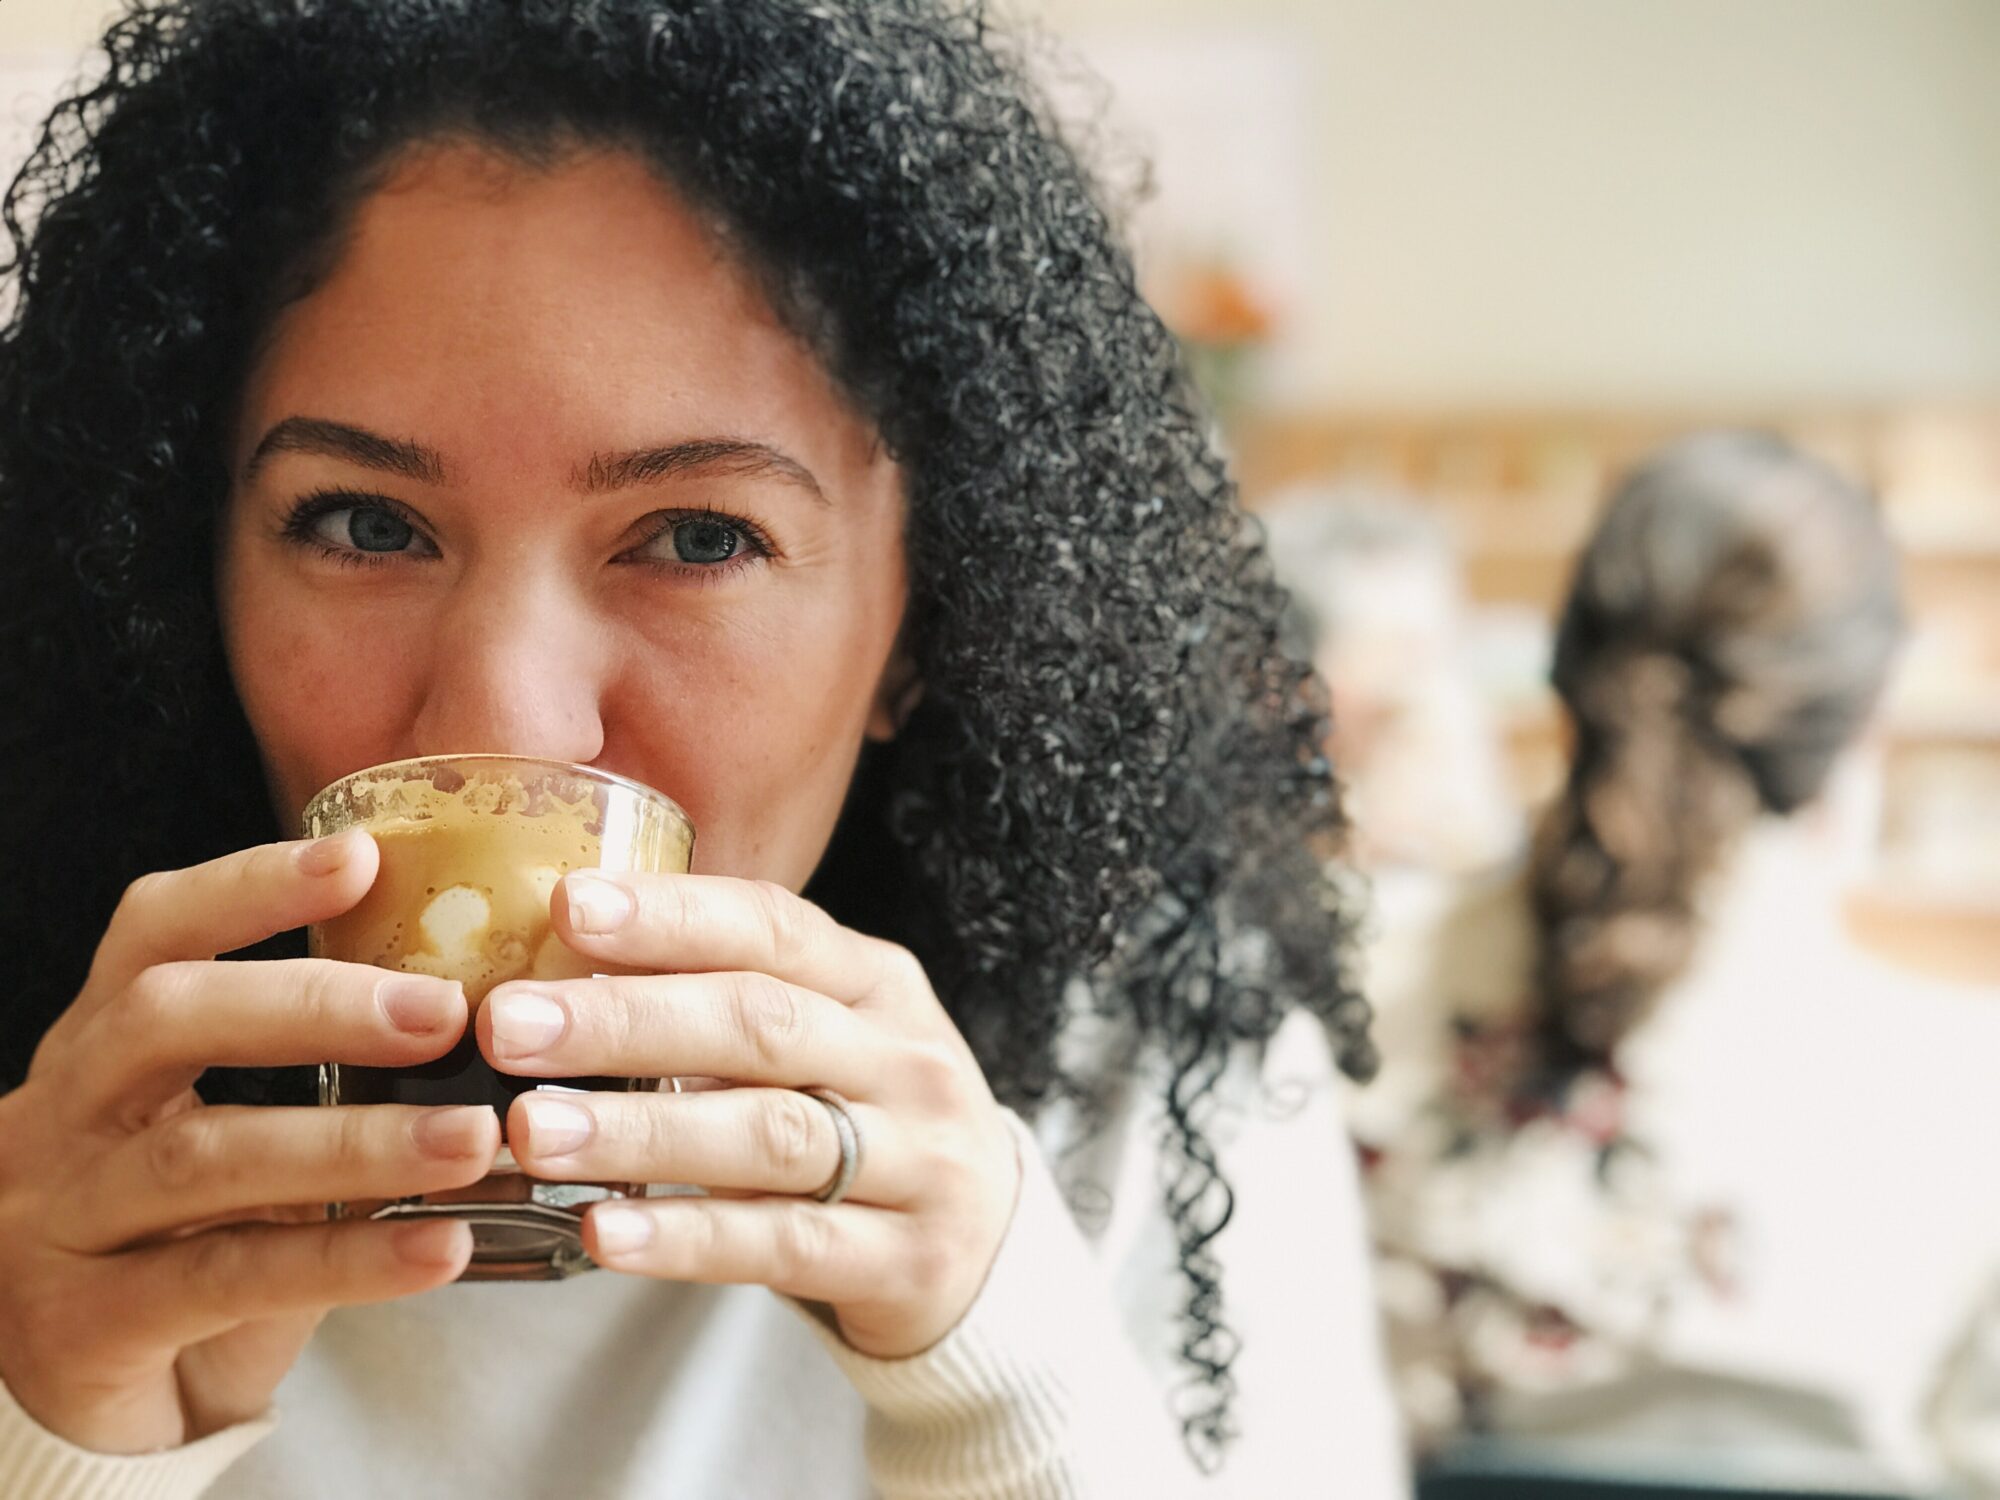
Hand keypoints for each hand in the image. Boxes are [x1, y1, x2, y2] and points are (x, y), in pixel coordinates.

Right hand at [0, 831, 497, 1452]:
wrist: (77, 1420)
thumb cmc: (182, 1250)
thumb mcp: (230, 1142)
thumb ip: (319, 1081)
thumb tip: (493, 1017)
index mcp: (102, 1051)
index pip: (152, 933)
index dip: (249, 886)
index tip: (361, 856)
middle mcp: (63, 1120)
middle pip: (164, 1020)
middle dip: (311, 1004)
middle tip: (444, 1012)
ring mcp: (61, 1224)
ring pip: (202, 1158)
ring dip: (354, 1143)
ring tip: (474, 1139)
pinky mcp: (86, 1329)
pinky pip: (227, 1280)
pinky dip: (345, 1259)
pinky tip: (438, 1247)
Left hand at [479, 872, 1020, 1358]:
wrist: (987, 1248)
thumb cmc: (862, 1119)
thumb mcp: (825, 1038)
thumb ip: (721, 998)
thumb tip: (551, 960)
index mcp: (875, 983)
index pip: (775, 927)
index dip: (673, 915)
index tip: (567, 905)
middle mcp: (903, 1059)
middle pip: (762, 1024)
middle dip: (628, 1020)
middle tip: (512, 1024)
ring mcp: (916, 1160)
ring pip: (769, 1135)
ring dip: (642, 1132)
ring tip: (534, 1131)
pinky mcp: (903, 1258)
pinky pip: (783, 1243)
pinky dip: (688, 1236)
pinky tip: (604, 1232)